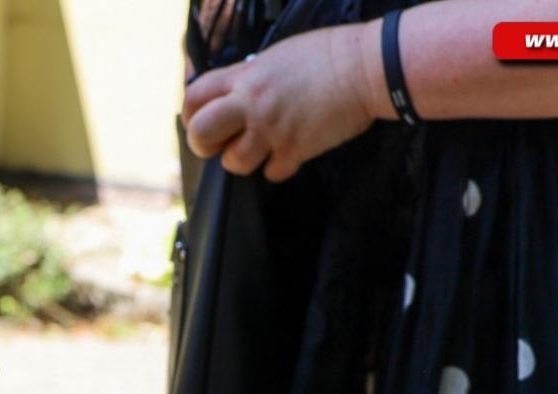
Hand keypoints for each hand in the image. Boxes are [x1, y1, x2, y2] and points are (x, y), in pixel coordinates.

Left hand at [182, 23, 388, 181]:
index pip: (194, 98)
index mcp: (245, 76)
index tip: (200, 122)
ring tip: (263, 148)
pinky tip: (291, 152)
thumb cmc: (326, 56)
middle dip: (205, 145)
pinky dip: (279, 168)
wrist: (367, 67)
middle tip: (220, 145)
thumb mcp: (276, 57)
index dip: (191, 115)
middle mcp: (252, 102)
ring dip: (244, 161)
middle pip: (201, 134)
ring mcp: (272, 128)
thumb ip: (249, 79)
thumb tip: (232, 97)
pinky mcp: (295, 149)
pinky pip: (271, 173)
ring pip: (234, 162)